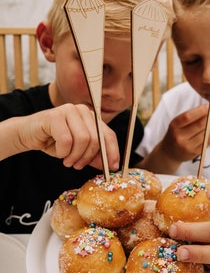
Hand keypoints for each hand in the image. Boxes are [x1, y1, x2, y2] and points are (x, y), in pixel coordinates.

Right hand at [2, 104, 118, 170]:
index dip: (113, 152)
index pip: (108, 134)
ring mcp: (69, 110)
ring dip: (74, 156)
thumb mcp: (78, 151)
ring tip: (67, 160)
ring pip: (83, 139)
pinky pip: (66, 140)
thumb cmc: (54, 141)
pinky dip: (63, 152)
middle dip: (88, 157)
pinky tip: (58, 152)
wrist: (27, 134)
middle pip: (96, 139)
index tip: (113, 167)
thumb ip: (94, 155)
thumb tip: (111, 165)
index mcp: (91, 117)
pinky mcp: (55, 115)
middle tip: (78, 165)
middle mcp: (83, 110)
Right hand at [160, 105, 209, 161]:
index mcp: (174, 126)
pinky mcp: (194, 153)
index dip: (201, 110)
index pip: (188, 116)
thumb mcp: (177, 123)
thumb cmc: (175, 133)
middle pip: (200, 125)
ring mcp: (187, 146)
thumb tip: (208, 108)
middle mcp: (180, 137)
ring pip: (206, 133)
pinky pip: (207, 142)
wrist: (169, 152)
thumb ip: (190, 116)